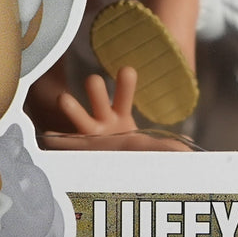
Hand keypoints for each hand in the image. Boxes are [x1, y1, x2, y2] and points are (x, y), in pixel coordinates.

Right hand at [42, 68, 191, 151]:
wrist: (111, 166)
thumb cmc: (131, 151)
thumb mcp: (152, 148)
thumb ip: (169, 147)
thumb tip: (191, 145)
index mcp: (121, 113)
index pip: (124, 90)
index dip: (125, 80)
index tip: (127, 70)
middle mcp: (101, 117)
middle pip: (94, 89)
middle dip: (95, 85)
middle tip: (95, 81)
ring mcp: (86, 130)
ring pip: (73, 109)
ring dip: (70, 104)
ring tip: (65, 100)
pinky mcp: (74, 147)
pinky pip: (59, 141)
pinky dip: (53, 140)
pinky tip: (46, 138)